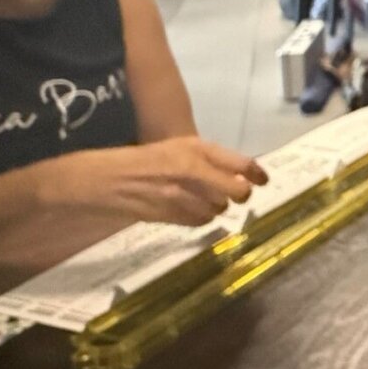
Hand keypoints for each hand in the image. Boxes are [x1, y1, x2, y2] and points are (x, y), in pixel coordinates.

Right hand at [42, 137, 268, 227]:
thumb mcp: (177, 149)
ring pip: (219, 209)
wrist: (103, 179)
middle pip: (237, 191)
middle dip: (239, 195)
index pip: (241, 163)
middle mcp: (192, 169)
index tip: (264, 181)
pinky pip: (200, 220)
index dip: (257, 174)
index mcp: (196, 148)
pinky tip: (187, 210)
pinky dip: (200, 218)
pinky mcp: (169, 213)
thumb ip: (208, 160)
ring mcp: (181, 193)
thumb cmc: (142, 160)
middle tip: (234, 195)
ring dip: (217, 207)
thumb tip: (241, 173)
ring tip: (201, 200)